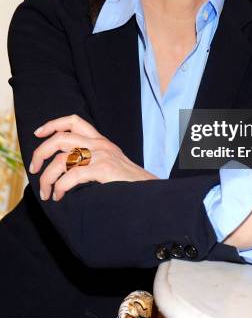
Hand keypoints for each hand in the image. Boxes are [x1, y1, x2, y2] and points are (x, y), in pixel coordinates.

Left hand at [30, 114, 156, 201]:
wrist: (150, 193)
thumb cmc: (128, 183)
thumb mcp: (111, 163)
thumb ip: (92, 159)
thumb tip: (64, 167)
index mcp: (101, 141)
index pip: (74, 121)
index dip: (53, 124)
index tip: (38, 133)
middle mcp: (100, 144)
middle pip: (60, 138)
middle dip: (40, 153)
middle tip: (34, 168)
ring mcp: (102, 156)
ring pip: (61, 159)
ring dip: (47, 178)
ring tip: (47, 193)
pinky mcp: (103, 170)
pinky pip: (71, 176)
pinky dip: (60, 187)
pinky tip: (60, 196)